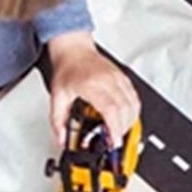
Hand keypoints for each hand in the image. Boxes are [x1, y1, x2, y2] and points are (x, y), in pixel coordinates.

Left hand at [47, 31, 140, 146]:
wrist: (74, 49)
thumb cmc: (68, 69)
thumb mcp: (57, 97)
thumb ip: (58, 121)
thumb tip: (62, 139)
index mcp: (91, 85)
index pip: (111, 109)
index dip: (115, 128)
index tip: (114, 142)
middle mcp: (108, 81)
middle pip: (125, 110)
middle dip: (122, 130)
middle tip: (113, 140)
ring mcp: (118, 78)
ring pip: (133, 105)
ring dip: (129, 122)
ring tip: (118, 131)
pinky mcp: (124, 78)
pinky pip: (134, 98)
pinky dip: (132, 112)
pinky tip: (124, 118)